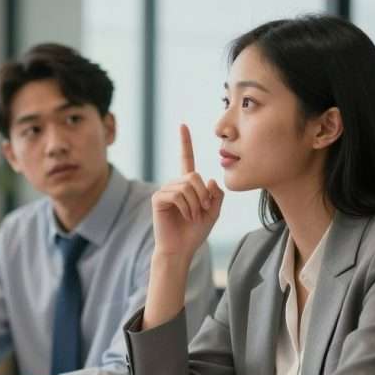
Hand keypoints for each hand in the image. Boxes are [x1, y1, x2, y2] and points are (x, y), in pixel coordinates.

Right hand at [151, 124, 223, 259]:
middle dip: (203, 194)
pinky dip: (186, 207)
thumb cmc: (195, 232)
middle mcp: (174, 184)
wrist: (181, 249)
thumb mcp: (213, 212)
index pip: (186, 159)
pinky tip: (184, 217)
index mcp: (187, 185)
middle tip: (203, 210)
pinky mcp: (158, 199)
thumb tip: (210, 179)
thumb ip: (216, 195)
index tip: (182, 125)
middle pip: (193, 176)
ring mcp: (164, 191)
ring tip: (193, 217)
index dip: (185, 143)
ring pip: (187, 186)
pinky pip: (177, 195)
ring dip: (195, 204)